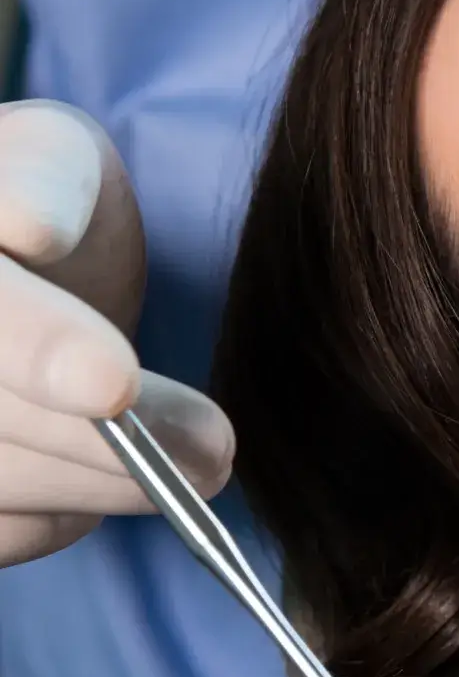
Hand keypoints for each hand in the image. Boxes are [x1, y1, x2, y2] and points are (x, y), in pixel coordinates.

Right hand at [0, 100, 232, 563]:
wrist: (25, 267)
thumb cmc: (42, 202)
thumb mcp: (53, 160)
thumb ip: (45, 180)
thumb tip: (27, 228)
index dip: (34, 344)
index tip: (111, 383)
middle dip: (100, 446)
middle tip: (214, 451)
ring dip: (100, 484)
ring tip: (198, 458)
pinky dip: (58, 516)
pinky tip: (97, 473)